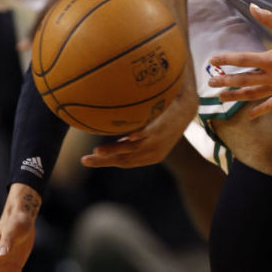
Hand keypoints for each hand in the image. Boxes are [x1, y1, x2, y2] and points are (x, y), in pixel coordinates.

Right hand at [81, 80, 196, 167]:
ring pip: (133, 148)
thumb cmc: (164, 122)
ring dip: (115, 150)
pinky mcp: (161, 127)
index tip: (85, 160)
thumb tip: (114, 138)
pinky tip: (131, 136)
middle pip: (124, 160)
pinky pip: (149, 132)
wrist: (186, 109)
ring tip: (97, 151)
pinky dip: (140, 134)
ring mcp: (156, 140)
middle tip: (85, 160)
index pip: (123, 162)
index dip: (104, 163)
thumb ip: (132, 139)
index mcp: (148, 156)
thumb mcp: (148, 134)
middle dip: (104, 161)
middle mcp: (151, 152)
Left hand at [208, 5, 271, 117]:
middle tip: (211, 82)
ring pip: (253, 95)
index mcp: (271, 59)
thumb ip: (268, 18)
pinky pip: (271, 105)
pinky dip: (259, 110)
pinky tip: (248, 115)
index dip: (226, 59)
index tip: (212, 60)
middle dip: (225, 81)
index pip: (243, 60)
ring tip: (221, 97)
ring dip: (236, 96)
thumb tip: (252, 6)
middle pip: (244, 80)